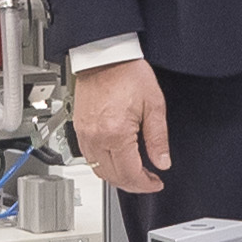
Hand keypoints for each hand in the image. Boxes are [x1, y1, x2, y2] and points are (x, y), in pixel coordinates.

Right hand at [71, 55, 171, 190]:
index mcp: (116, 133)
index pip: (130, 173)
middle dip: (132, 184)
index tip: (156, 183)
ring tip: (134, 174)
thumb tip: (162, 162)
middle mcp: (96, 137)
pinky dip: (103, 166)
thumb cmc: (128, 73)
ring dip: (117, 178)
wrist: (105, 57)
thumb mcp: (154, 105)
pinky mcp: (79, 129)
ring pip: (98, 170)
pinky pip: (89, 158)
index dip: (145, 184)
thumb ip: (158, 138)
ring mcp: (84, 134)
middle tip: (148, 181)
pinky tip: (117, 162)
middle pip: (113, 176)